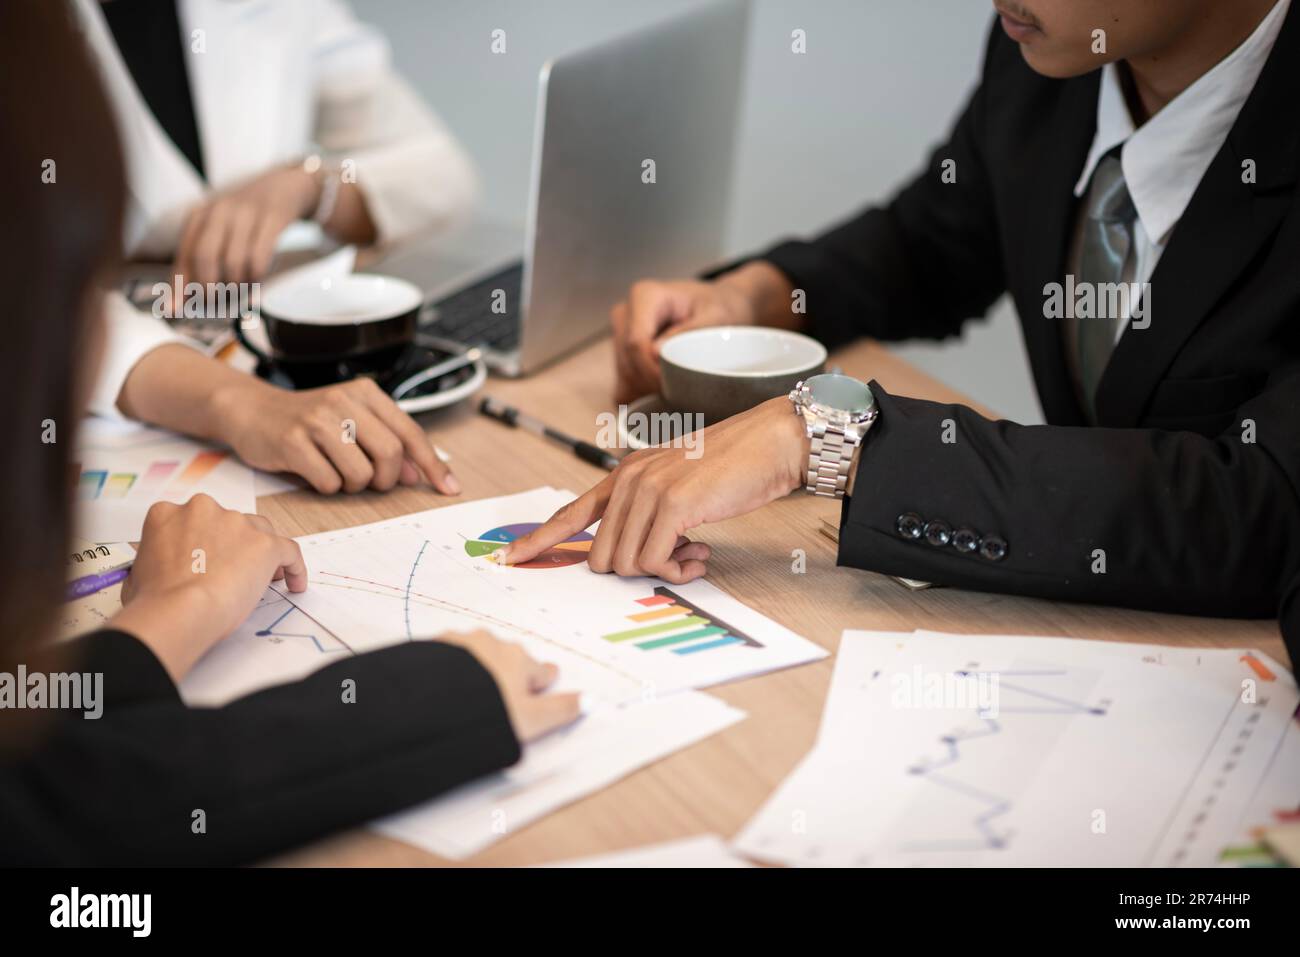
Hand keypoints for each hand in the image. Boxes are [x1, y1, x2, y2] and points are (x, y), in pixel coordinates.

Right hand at [111, 495, 306, 679]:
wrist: (179, 610)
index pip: (194, 520)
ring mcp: (237, 523)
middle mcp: (203, 509)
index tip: (210, 559)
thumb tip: (157, 573)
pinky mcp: (265, 544)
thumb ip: (155, 560)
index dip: (206, 540)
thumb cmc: (153, 600)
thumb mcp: (138, 571)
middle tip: (238, 571)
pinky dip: (294, 566)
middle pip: (229, 522)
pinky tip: (295, 583)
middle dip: (235, 544)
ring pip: (260, 531)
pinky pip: (289, 550)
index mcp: (168, 512)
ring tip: (268, 578)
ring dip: (263, 551)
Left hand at [171, 164, 319, 291]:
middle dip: (209, 287)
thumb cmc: (247, 218)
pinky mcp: (272, 219)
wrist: (284, 187)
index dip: (179, 285)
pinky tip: (256, 279)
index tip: (176, 309)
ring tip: (240, 291)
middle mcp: (220, 211)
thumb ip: (199, 260)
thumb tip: (178, 302)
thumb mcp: (219, 230)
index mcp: (200, 215)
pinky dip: (256, 276)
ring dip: (236, 284)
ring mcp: (247, 213)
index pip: (184, 255)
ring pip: (233, 260)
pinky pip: (259, 257)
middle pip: (204, 256)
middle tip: (216, 302)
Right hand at [210, 375, 459, 494]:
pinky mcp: (292, 442)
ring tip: (337, 472)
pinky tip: (314, 472)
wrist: (251, 410)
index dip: (433, 465)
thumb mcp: (352, 421)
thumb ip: (387, 442)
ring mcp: (317, 420)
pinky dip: (327, 488)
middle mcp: (344, 401)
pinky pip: (329, 483)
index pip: (411, 434)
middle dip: (386, 480)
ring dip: (354, 486)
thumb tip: (419, 474)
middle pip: (391, 455)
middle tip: (371, 482)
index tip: (449, 488)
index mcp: (366, 393)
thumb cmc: (309, 420)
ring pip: (361, 474)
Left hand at [435, 630, 580, 741]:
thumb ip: (561, 710)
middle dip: (507, 675)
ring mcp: (462, 642)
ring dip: (477, 670)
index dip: (541, 684)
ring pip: (478, 654)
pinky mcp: (433, 647)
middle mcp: (494, 644)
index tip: (537, 691)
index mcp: (521, 660)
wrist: (430, 704)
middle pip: (509, 659)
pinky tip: (442, 689)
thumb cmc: (487, 713)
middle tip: (498, 700)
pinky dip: (449, 669)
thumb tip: (590, 700)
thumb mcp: (531, 721)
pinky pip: (448, 657)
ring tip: (466, 697)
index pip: (542, 670)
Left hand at [498, 397, 809, 582]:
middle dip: (638, 568)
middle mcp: (628, 480)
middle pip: (601, 556)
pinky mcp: (672, 505)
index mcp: (624, 475)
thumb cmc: (731, 468)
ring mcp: (647, 491)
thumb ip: (649, 515)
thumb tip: (637, 557)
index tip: (511, 558)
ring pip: (626, 563)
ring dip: (663, 570)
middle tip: (680, 556)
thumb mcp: (677, 487)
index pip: (570, 513)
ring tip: (695, 551)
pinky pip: (655, 561)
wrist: (769, 444)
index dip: (538, 540)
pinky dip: (678, 569)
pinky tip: (702, 552)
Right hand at [610, 262, 797, 403]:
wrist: (716, 307)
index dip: (652, 370)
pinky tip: (664, 395)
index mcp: (645, 295)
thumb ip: (688, 331)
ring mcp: (620, 333)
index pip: (636, 343)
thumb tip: (654, 353)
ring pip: (624, 374)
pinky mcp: (621, 353)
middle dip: (652, 383)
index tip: (676, 386)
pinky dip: (642, 395)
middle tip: (684, 393)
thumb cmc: (718, 308)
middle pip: (628, 361)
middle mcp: (626, 313)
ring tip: (680, 391)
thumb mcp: (715, 316)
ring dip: (647, 390)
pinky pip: (622, 384)